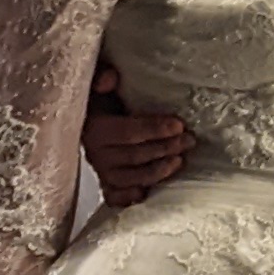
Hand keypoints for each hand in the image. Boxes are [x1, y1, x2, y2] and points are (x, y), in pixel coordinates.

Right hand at [84, 58, 187, 208]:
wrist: (85, 121)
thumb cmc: (102, 102)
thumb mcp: (100, 85)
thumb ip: (103, 77)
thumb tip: (110, 78)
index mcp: (95, 128)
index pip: (129, 132)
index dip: (155, 129)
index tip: (179, 125)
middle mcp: (95, 153)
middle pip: (135, 155)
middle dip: (165, 148)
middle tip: (189, 140)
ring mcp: (101, 172)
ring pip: (131, 178)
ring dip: (157, 172)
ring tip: (179, 161)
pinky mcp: (106, 185)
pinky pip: (117, 197)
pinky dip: (132, 197)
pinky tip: (150, 193)